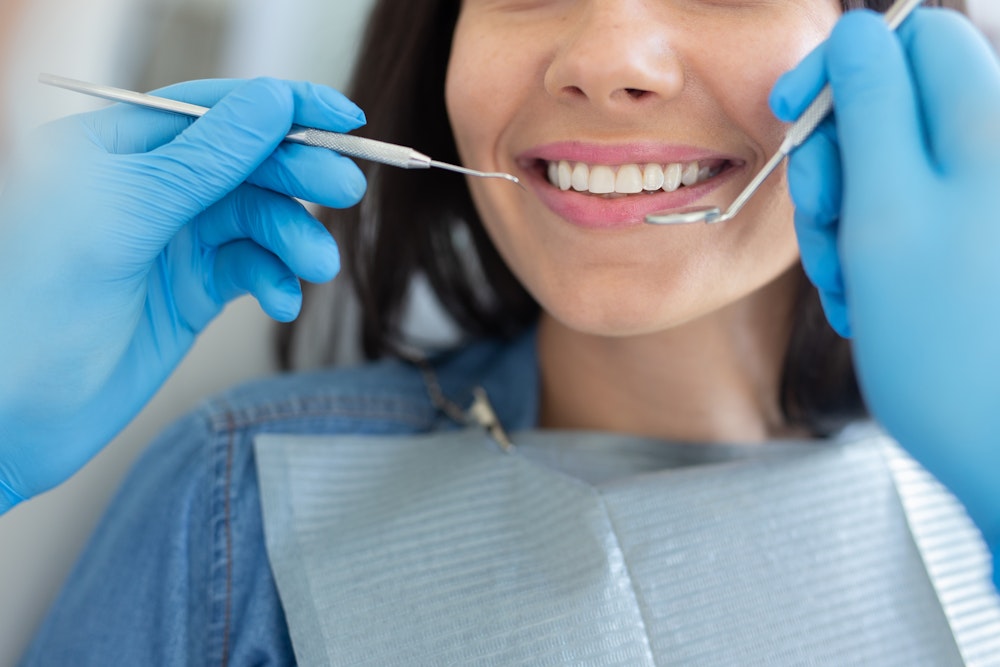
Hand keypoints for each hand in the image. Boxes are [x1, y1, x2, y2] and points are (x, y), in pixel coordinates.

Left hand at [0, 77, 365, 510]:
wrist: (15, 417)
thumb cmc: (34, 305)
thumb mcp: (123, 214)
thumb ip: (203, 159)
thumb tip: (272, 102)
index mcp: (116, 147)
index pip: (214, 109)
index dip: (283, 107)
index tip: (343, 118)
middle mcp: (150, 187)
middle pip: (247, 162)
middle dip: (298, 176)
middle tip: (347, 190)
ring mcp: (175, 239)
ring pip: (259, 219)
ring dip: (294, 238)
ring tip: (316, 267)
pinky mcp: (195, 290)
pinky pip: (254, 269)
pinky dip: (277, 281)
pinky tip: (282, 302)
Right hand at [771, 8, 999, 587]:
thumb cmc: (949, 348)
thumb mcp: (889, 216)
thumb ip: (873, 111)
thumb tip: (857, 29)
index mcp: (983, 131)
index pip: (909, 39)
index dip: (841, 67)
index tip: (793, 115)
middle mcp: (990, 161)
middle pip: (892, 108)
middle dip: (837, 162)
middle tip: (830, 225)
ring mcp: (980, 210)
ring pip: (887, 173)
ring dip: (846, 222)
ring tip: (853, 283)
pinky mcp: (968, 252)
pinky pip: (904, 224)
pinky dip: (870, 255)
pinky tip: (869, 302)